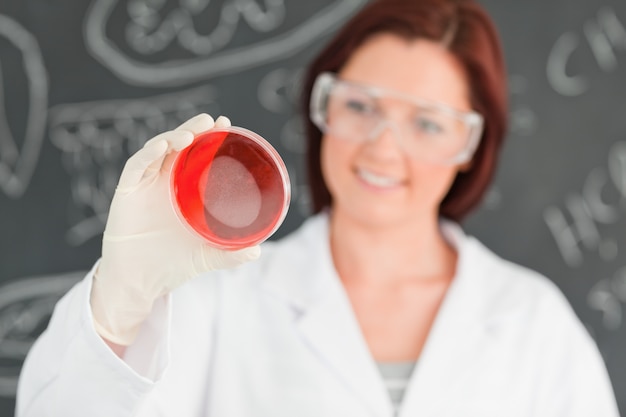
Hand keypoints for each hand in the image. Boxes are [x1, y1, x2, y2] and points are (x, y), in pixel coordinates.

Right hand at [91, 114, 259, 344]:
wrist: (140, 282)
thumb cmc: (172, 265)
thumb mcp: (206, 257)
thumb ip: (231, 255)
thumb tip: (258, 252)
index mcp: (183, 191)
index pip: (195, 156)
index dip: (208, 138)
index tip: (226, 125)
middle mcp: (164, 182)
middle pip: (177, 146)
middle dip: (193, 129)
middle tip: (212, 121)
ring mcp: (144, 185)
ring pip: (157, 150)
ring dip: (173, 137)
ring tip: (190, 133)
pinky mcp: (126, 193)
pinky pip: (136, 167)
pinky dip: (148, 155)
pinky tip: (162, 147)